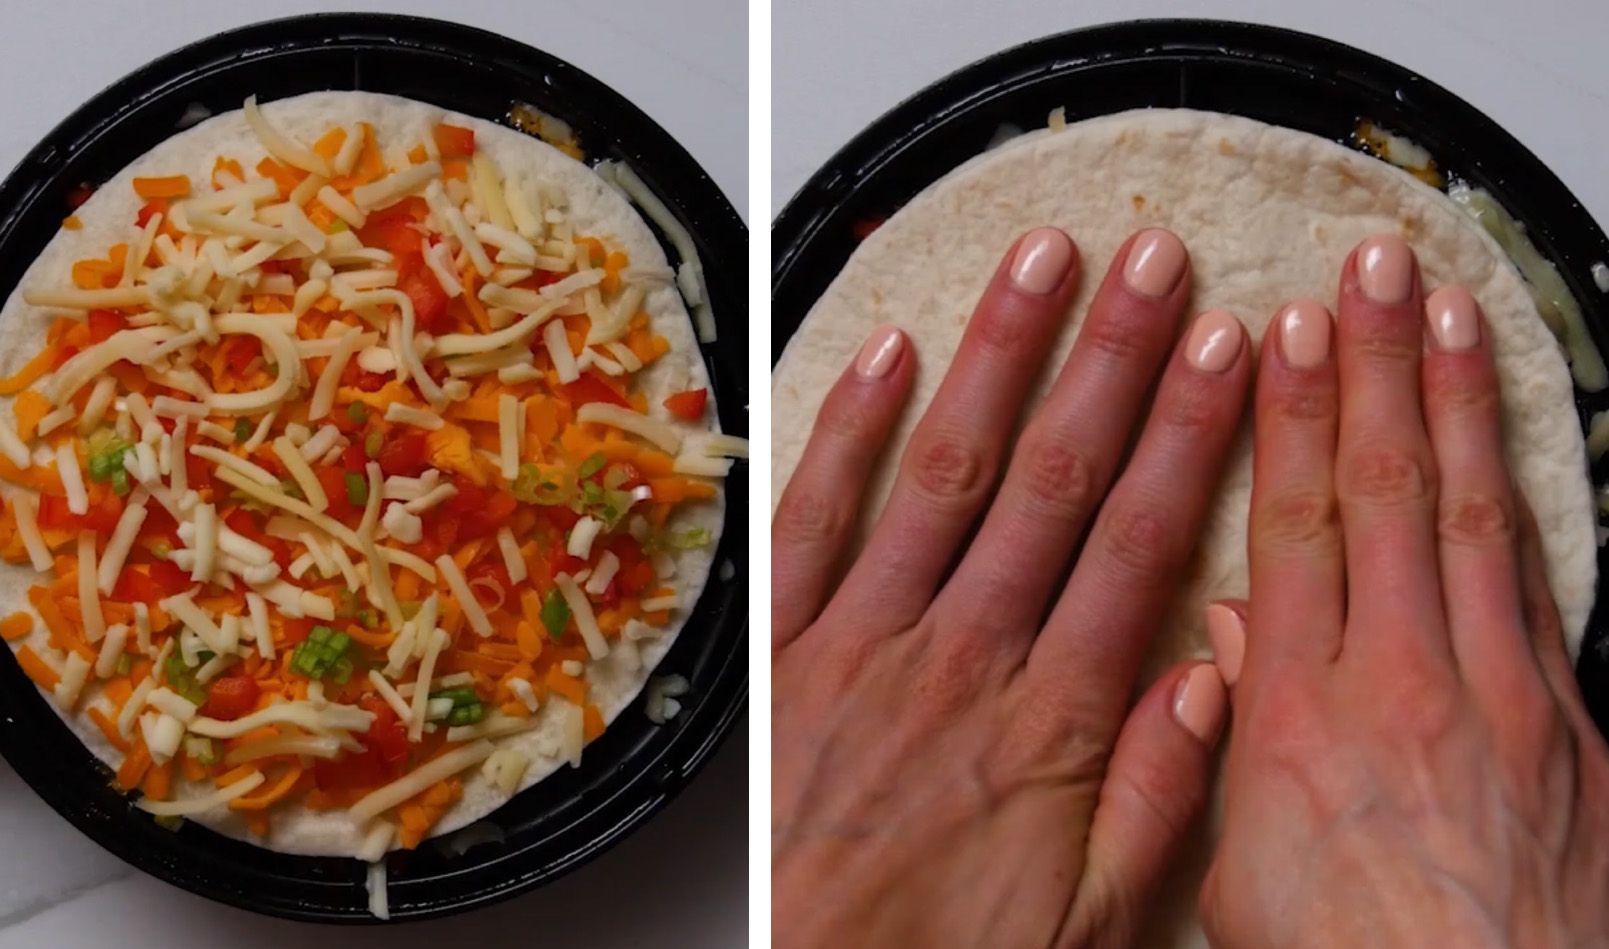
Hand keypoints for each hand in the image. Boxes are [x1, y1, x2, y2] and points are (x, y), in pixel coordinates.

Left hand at [772, 227, 1249, 946]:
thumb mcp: (1091, 926)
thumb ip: (1158, 803)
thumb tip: (1212, 680)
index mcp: (1050, 721)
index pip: (1137, 545)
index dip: (1188, 437)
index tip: (1228, 352)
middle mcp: (963, 657)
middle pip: (1054, 483)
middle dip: (1113, 362)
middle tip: (1155, 261)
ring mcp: (862, 643)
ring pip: (946, 474)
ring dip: (999, 358)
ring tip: (1043, 259)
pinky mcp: (778, 651)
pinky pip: (813, 522)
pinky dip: (849, 432)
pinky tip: (888, 350)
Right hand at [1202, 235, 1608, 947]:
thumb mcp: (1237, 862)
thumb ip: (1224, 733)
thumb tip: (1225, 633)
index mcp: (1297, 715)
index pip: (1293, 529)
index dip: (1284, 421)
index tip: (1282, 336)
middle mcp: (1398, 679)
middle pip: (1382, 493)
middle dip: (1372, 369)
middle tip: (1369, 271)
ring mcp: (1495, 690)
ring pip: (1469, 515)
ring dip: (1453, 403)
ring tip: (1445, 309)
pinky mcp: (1567, 719)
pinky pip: (1536, 582)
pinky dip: (1519, 497)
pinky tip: (1507, 437)